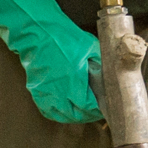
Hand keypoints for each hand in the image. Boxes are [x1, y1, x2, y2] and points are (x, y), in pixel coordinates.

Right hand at [0, 0, 103, 123]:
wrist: (36, 31)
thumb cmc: (63, 36)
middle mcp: (59, 90)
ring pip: (60, 115)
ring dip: (72, 116)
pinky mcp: (36, 90)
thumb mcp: (89, 46)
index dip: (97, 110)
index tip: (104, 108)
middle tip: (95, 111)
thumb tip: (111, 72)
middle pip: (74, 114)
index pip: (87, 106)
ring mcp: (45, 92)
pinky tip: (64, 109)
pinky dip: (57, 113)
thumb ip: (100, 62)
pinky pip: (48, 110)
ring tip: (81, 112)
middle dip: (86, 115)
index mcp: (73, 80)